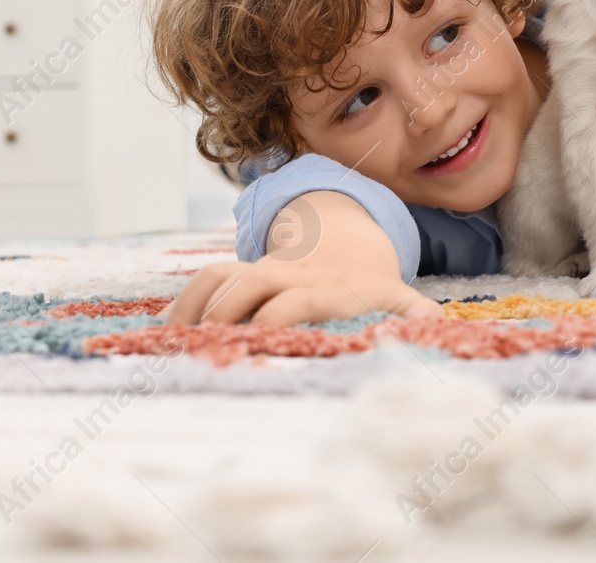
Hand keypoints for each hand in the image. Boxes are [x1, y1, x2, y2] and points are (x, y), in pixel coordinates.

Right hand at [164, 189, 443, 326]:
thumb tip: (432, 325)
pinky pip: (207, 277)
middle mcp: (289, 276)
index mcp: (327, 289)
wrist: (351, 248)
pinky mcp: (242, 274)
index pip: (297, 299)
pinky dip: (183, 301)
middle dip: (224, 311)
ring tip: (169, 343)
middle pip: (248, 283)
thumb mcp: (399, 299)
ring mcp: (262, 273)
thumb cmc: (374, 290)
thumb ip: (415, 315)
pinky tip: (163, 331)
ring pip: (221, 275)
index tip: (259, 341)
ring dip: (194, 306)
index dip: (277, 316)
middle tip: (199, 349)